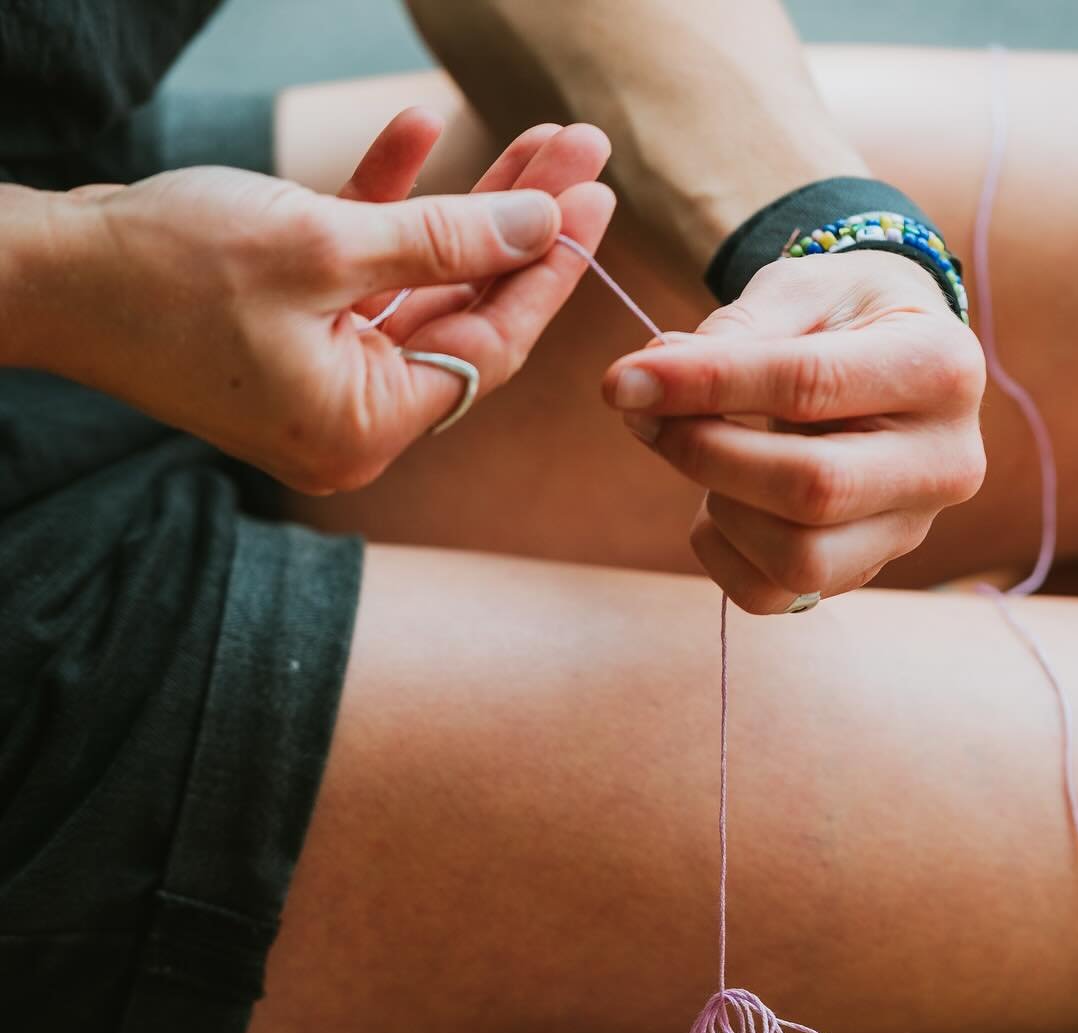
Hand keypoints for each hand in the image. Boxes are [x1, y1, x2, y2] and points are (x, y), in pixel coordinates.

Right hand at [36, 112, 614, 491]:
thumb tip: (542, 224)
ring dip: (470, 207)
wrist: (44, 272)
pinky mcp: (286, 328)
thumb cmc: (168, 270)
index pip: (489, 348)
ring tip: (536, 138)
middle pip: (464, 314)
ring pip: (422, 283)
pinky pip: (360, 266)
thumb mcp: (323, 247)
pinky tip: (420, 130)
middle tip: (582, 156)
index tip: (596, 200)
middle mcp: (349, 416)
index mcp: (364, 429)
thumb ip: (445, 241)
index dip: (548, 269)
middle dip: (521, 226)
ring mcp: (318, 374)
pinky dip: (386, 203)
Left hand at [602, 250, 985, 613]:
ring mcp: (911, 529)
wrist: (890, 354)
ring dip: (722, 509)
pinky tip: (720, 502)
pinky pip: (777, 596)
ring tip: (703, 454)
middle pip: (815, 490)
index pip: (811, 385)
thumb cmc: (841, 314)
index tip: (623, 379)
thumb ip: (733, 332)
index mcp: (941, 368)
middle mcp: (945, 463)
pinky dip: (723, 554)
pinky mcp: (867, 570)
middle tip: (647, 419)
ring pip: (801, 560)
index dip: (708, 385)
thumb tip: (646, 381)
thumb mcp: (799, 290)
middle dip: (709, 455)